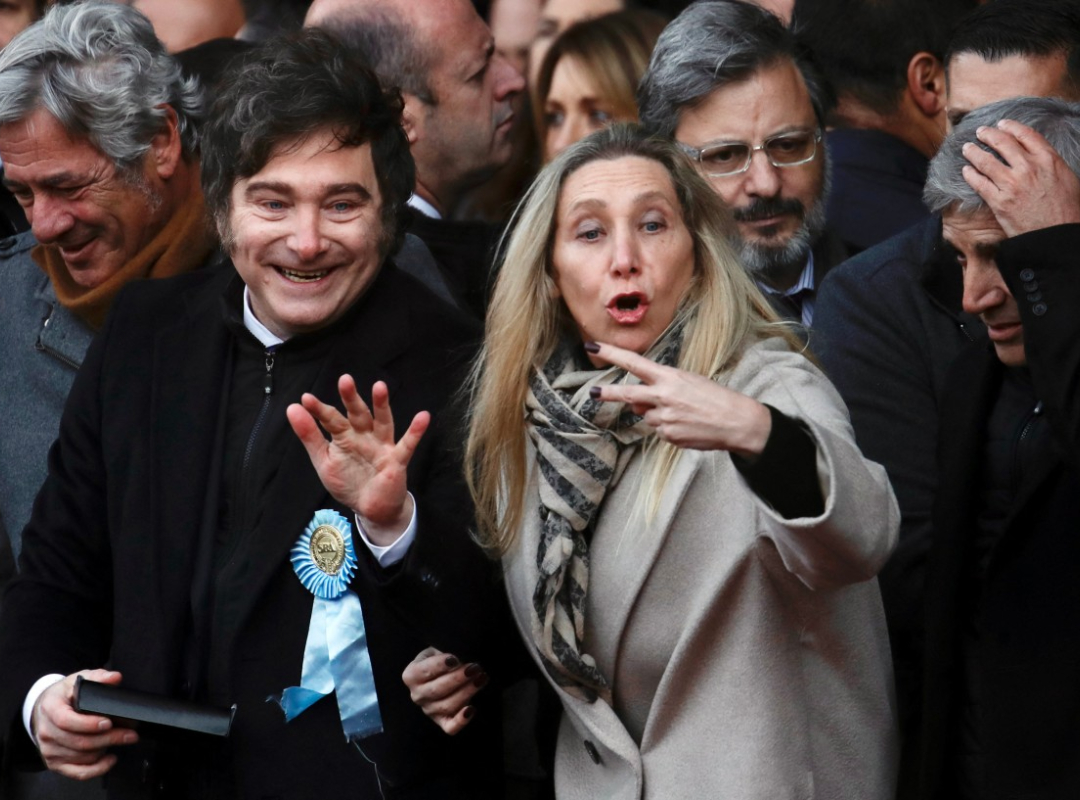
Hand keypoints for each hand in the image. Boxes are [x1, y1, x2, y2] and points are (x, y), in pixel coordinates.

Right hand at [32, 669, 136, 779]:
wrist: (44, 710)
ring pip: (81, 756)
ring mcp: (49, 749)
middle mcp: (46, 731)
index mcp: (50, 708)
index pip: (65, 721)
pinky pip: (77, 772)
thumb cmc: (64, 695)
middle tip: (130, 733)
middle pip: (78, 742)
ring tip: (122, 739)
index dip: (88, 724)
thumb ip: (98, 677)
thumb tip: (114, 678)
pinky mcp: (55, 763)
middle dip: (109, 738)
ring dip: (105, 749)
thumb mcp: (79, 680)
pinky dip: (97, 768)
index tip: (108, 722)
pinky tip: (110, 759)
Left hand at [287, 376, 428, 544]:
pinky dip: (416, 431)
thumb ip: (310, 436)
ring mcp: (381, 446)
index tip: (306, 399)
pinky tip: (423, 416)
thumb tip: (292, 407)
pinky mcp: (396, 460)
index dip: (319, 410)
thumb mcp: (324, 460)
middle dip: (352, 398)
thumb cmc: (348, 481)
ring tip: (379, 387)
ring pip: (382, 422)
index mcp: (344, 436)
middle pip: (358, 414)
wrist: (370, 508)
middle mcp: (364, 436)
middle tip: (345, 380)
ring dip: (381, 405)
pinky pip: (407, 444)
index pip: (331, 419)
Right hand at [402, 647, 487, 735]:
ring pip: (447, 705)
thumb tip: (458, 658)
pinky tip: (472, 709)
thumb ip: (444, 652)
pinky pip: (450, 727)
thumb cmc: (440, 659)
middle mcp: (417, 695)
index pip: (424, 671)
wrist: (441, 674)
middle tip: (475, 668)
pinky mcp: (442, 721)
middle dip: (459, 678)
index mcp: (411, 675)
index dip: (440, 665)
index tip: (455, 659)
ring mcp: (429, 710)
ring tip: (481, 678)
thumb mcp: (437, 650)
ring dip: (467, 692)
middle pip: (437, 690)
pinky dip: (461, 720)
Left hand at [586, 341, 771, 456]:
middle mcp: (663, 396)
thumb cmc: (714, 398)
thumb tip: (636, 405)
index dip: (611, 354)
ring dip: (657, 414)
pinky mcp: (668, 435)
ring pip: (647, 416)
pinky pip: (659, 430)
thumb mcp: (688, 382)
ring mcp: (665, 418)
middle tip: (593, 393)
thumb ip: (659, 389)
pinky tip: (686, 425)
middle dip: (609, 394)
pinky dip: (668, 427)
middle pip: (628, 395)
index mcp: (669, 377)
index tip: (593, 346)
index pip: (634, 362)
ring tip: (683, 413)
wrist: (736, 421)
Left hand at [961, 119, 1079, 236]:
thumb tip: (1036, 154)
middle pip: (1003, 143)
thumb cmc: (1066, 208)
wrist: (1057, 234)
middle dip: (988, 134)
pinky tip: (965, 170)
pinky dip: (970, 174)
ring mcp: (1012, 184)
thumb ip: (1049, 162)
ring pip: (986, 161)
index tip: (1002, 124)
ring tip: (967, 148)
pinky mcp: (999, 201)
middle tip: (980, 132)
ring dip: (973, 152)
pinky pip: (979, 183)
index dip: (1011, 126)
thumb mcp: (1066, 177)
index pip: (1025, 134)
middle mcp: (1029, 167)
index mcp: (1048, 159)